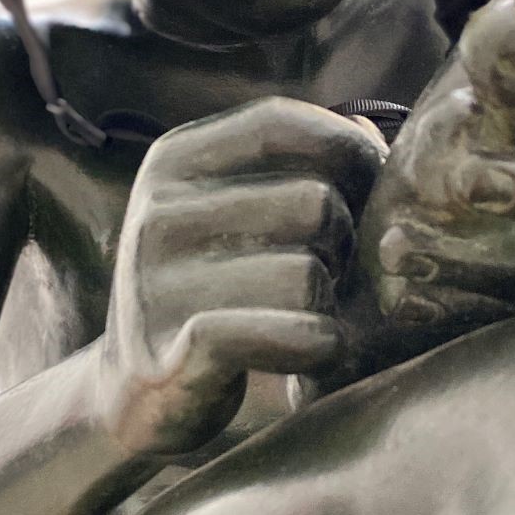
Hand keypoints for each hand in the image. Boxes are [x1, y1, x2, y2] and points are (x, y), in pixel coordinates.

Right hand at [96, 97, 384, 455]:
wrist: (141, 392)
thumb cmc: (216, 285)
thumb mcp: (235, 207)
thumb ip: (297, 165)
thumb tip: (373, 139)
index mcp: (173, 160)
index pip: (279, 123)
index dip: (347, 149)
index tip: (372, 193)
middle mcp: (158, 211)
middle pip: (314, 202)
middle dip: (346, 245)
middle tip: (333, 275)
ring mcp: (157, 283)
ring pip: (309, 274)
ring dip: (331, 305)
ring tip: (310, 317)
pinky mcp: (174, 355)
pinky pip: (291, 334)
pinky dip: (320, 346)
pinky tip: (313, 354)